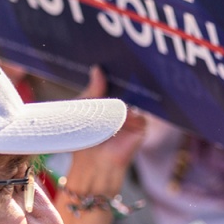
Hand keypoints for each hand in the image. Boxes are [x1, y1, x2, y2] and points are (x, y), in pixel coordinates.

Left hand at [62, 67, 146, 196]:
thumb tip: (97, 69)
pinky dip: (130, 111)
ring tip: (119, 85)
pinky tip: (122, 109)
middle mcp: (121, 107)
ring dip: (125, 95)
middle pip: (125, 88)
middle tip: (118, 66)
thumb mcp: (83, 109)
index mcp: (107, 102)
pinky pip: (139, 113)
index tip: (110, 60)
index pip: (113, 83)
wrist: (93, 164)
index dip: (112, 74)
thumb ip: (92, 90)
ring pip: (132, 99)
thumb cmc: (84, 139)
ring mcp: (132, 117)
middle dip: (121, 80)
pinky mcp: (140, 126)